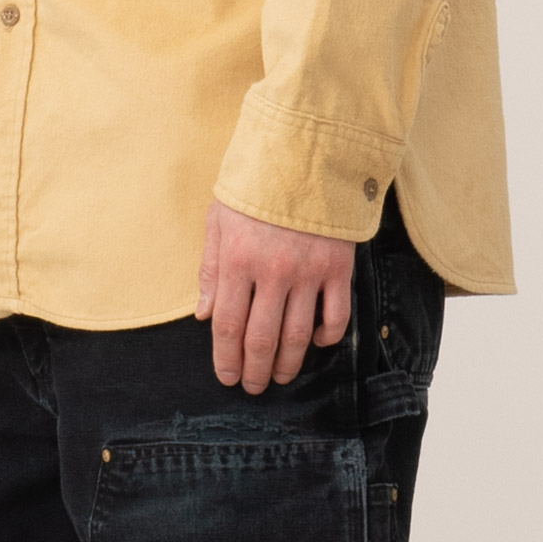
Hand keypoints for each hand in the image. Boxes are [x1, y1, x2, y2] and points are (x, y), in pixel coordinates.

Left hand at [195, 201, 353, 393]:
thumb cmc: (255, 187)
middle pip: (261, 338)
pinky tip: (318, 343)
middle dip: (255, 370)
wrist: (305, 154)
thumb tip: (204, 315)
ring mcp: (308, 272)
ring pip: (298, 335)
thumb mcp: (218, 221)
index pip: (228, 325)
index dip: (226, 358)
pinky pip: (336, 315)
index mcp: (237, 261)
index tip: (227, 377)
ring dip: (288, 363)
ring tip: (280, 377)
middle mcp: (272, 272)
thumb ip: (210, 269)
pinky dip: (328, 336)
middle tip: (253, 387)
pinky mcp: (338, 267)